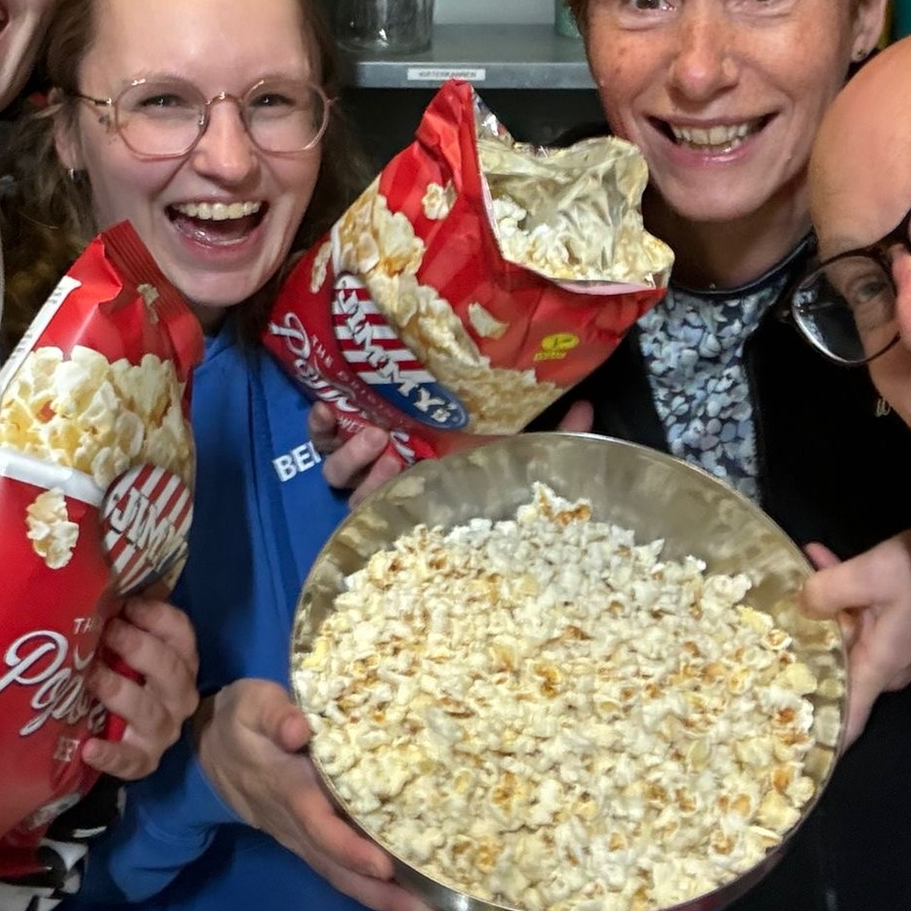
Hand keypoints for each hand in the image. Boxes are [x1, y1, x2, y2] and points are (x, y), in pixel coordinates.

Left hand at [81, 596, 199, 779]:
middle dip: (138, 648)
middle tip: (107, 633)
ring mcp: (164, 729)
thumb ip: (124, 618)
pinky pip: (131, 762)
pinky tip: (88, 747)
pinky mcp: (144, 760)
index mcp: (182, 660)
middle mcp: (181, 694)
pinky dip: (111, 755)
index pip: (182, 633)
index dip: (157, 616)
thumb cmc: (125, 673)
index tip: (126, 604)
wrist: (127, 733)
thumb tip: (97, 576)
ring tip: (91, 677)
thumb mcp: (131, 645)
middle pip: (170, 670)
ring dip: (120, 691)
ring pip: (150, 711)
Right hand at [194, 677, 438, 910]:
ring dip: (381, 898)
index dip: (348, 847)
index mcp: (287, 787)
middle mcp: (297, 822)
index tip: (382, 865)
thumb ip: (275, 714)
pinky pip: (339, 869)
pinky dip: (371, 887)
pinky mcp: (309, 839)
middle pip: (336, 866)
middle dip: (379, 891)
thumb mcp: (252, 704)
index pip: (318, 824)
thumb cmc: (242, 721)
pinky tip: (404, 893)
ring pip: (339, 875)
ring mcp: (302, 836)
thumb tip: (300, 729)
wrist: (212, 751)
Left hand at [313, 400, 594, 507]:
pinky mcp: (342, 432)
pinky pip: (320, 443)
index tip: (412, 484)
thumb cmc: (483, 426)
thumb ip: (553, 431)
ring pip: (340, 474)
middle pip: (366, 500)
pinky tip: (327, 410)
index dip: (401, 507)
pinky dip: (320, 430)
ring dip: (353, 459)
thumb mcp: (520, 435)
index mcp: (431, 489)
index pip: (405, 514)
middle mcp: (393, 479)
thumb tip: (590, 407)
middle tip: (397, 459)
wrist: (455, 397)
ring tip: (376, 435)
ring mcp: (364, 457)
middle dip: (378, 485)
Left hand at [800, 523, 910, 749]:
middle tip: (762, 627)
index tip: (789, 744)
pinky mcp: (897, 625)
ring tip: (791, 573)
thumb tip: (800, 606)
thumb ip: (827, 591)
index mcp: (879, 665)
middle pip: (835, 667)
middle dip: (801, 646)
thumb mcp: (870, 573)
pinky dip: (841, 593)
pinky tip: (817, 555)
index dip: (822, 734)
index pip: (850, 717)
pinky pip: (861, 615)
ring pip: (844, 633)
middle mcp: (886, 666)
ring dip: (821, 605)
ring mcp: (892, 646)